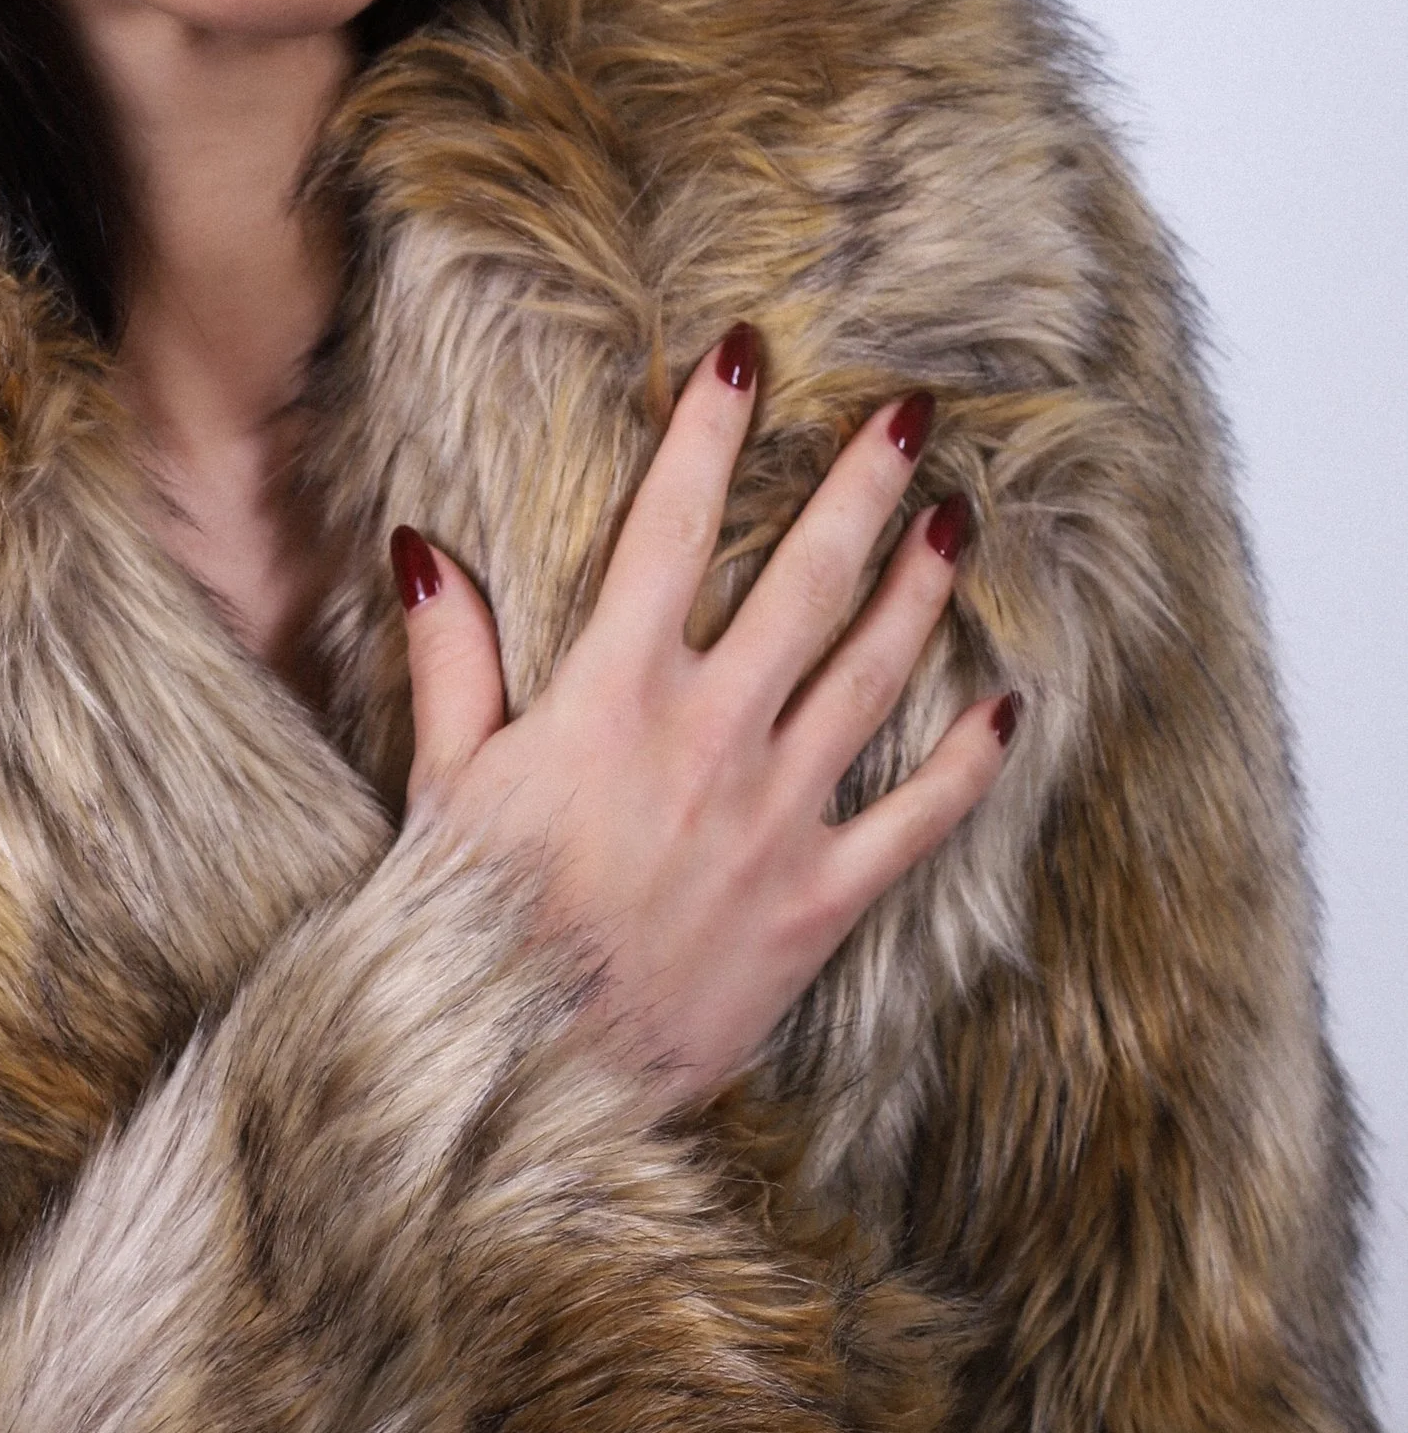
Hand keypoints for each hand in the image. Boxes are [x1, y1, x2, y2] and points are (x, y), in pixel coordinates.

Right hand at [394, 331, 1018, 1120]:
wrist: (521, 1079)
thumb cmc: (466, 931)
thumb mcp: (443, 785)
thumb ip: (451, 661)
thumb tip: (424, 546)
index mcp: (611, 699)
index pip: (669, 529)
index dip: (709, 431)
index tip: (743, 353)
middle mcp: (709, 739)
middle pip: (807, 581)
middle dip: (861, 487)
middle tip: (910, 414)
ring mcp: (775, 818)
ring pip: (874, 676)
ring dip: (921, 593)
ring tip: (956, 525)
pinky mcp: (818, 901)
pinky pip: (916, 819)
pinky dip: (968, 763)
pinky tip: (1007, 710)